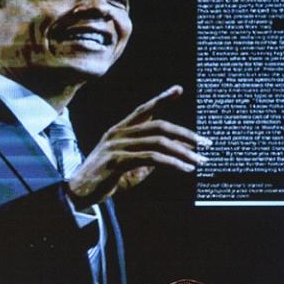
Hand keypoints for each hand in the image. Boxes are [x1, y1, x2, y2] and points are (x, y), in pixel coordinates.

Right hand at [66, 85, 210, 208]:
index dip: (161, 98)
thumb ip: (149, 159)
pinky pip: (151, 158)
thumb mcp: (130, 167)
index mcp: (119, 131)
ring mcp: (116, 146)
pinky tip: (184, 169)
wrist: (78, 194)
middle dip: (185, 134)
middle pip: (158, 126)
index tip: (179, 89)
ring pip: (158, 142)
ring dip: (183, 152)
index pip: (143, 110)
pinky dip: (172, 163)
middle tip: (205, 144)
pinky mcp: (117, 160)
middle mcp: (118, 134)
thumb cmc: (104, 181)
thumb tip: (173, 156)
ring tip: (199, 161)